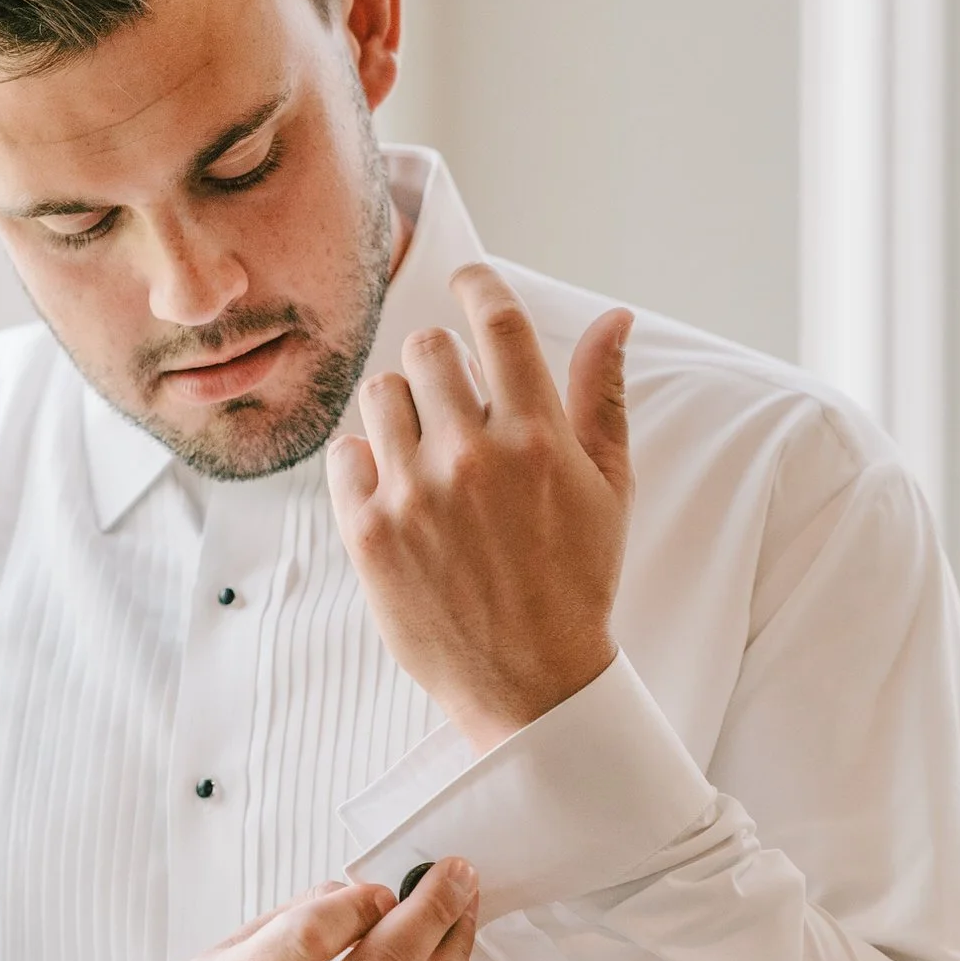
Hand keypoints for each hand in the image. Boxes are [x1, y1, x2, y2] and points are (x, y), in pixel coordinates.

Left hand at [326, 265, 633, 752]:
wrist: (529, 680)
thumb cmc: (576, 578)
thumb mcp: (608, 487)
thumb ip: (602, 395)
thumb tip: (614, 316)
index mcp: (538, 439)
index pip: (498, 323)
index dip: (479, 285)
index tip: (468, 280)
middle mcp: (473, 457)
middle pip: (428, 349)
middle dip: (441, 363)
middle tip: (453, 400)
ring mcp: (414, 494)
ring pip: (380, 393)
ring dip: (400, 408)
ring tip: (424, 449)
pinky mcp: (369, 532)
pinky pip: (345, 453)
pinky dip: (366, 461)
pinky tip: (396, 489)